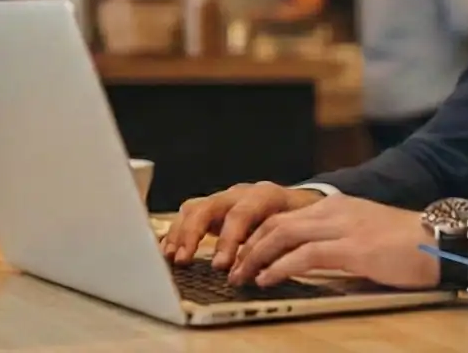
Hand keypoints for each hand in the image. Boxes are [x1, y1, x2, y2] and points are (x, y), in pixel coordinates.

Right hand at [160, 182, 323, 268]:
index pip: (241, 214)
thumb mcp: (298, 231)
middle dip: (193, 234)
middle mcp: (240, 194)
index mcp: (265, 196)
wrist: (299, 203)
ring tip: (172, 258)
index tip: (220, 266)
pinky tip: (168, 252)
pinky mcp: (212, 210)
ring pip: (194, 209)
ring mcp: (224, 200)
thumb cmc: (299, 220)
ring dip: (180, 234)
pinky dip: (176, 234)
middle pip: (209, 206)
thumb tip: (265, 272)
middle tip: (184, 260)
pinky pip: (187, 216)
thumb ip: (281, 247)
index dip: (228, 240)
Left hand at [228, 194, 439, 289]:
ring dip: (256, 258)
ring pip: (284, 236)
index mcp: (337, 207)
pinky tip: (267, 279)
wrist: (440, 240)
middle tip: (232, 269)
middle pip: (277, 223)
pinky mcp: (353, 248)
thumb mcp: (365, 234)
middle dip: (249, 247)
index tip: (242, 256)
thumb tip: (307, 260)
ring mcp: (343, 227)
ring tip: (241, 277)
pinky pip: (305, 255)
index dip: (258, 236)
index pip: (285, 217)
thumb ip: (336, 240)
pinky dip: (279, 267)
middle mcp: (336, 211)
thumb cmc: (407, 244)